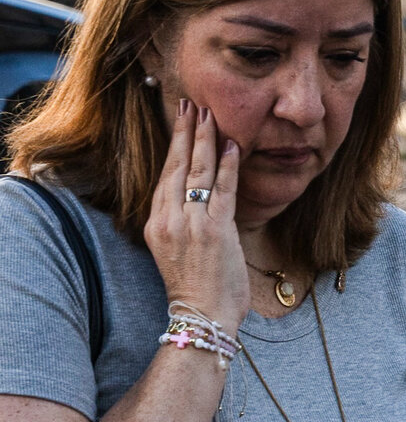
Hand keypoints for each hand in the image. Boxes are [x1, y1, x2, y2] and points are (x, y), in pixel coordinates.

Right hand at [143, 100, 248, 330]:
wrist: (201, 317)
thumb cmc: (196, 289)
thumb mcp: (178, 251)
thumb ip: (184, 223)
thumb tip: (199, 201)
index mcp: (156, 223)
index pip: (165, 175)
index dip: (174, 146)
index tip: (180, 121)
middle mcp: (169, 219)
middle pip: (177, 166)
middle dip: (186, 132)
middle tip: (192, 104)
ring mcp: (191, 224)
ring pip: (198, 172)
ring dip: (206, 140)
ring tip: (210, 114)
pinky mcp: (215, 231)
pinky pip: (223, 190)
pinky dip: (229, 166)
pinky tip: (233, 145)